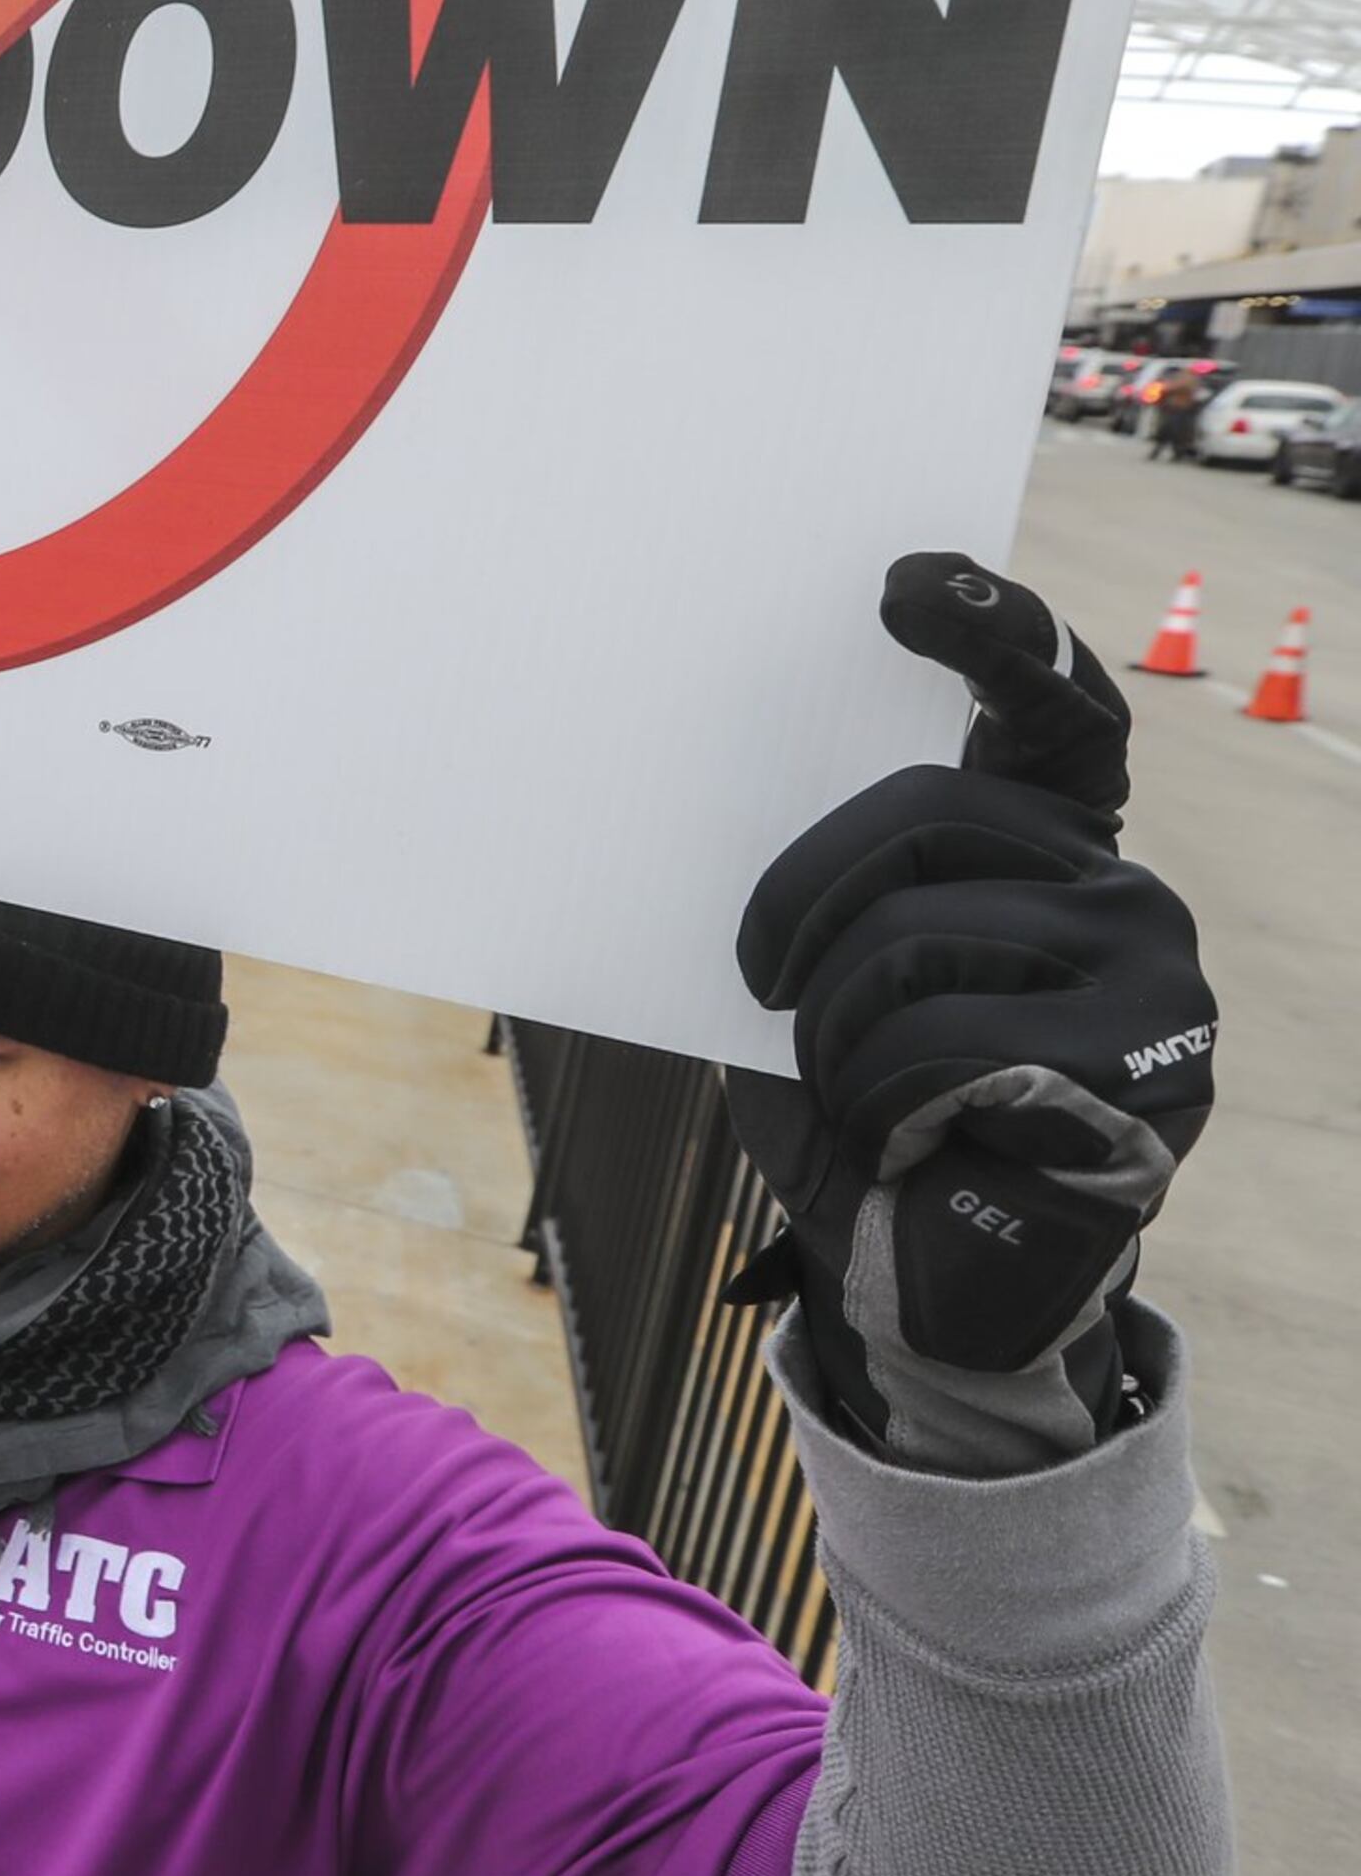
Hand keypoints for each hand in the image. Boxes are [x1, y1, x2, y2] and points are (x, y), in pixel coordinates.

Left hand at [723, 553, 1212, 1475]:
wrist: (934, 1294)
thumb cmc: (871, 1128)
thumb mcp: (823, 992)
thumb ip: (836, 896)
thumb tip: (724, 777)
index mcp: (1048, 855)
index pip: (1053, 710)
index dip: (993, 631)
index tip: (905, 581)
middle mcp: (1119, 891)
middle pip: (922, 809)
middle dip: (799, 896)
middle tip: (756, 980)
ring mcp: (1150, 974)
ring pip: (912, 937)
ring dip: (827, 1027)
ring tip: (846, 1090)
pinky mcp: (1145, 1070)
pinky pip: (942, 1042)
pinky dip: (873, 1098)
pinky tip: (904, 1140)